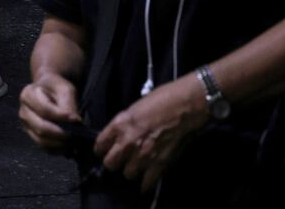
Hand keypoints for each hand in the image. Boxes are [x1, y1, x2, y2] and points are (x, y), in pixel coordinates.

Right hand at [19, 72, 81, 151]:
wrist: (48, 91)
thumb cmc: (56, 88)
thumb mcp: (65, 89)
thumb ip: (68, 104)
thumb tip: (75, 123)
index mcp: (28, 95)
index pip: (44, 110)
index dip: (61, 117)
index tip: (77, 120)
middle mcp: (23, 112)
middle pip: (41, 128)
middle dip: (61, 134)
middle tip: (77, 135)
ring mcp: (26, 126)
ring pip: (41, 140)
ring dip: (60, 144)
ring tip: (74, 141)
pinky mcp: (32, 136)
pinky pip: (43, 148)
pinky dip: (57, 150)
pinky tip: (68, 146)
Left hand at [93, 77, 206, 192]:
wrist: (185, 106)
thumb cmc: (161, 100)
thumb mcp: (135, 108)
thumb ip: (125, 124)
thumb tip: (121, 133)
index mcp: (119, 125)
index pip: (100, 144)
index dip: (101, 149)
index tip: (104, 150)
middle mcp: (127, 142)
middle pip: (110, 164)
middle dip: (114, 162)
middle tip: (119, 159)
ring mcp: (143, 155)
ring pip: (128, 174)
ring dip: (132, 170)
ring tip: (136, 166)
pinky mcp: (159, 164)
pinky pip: (147, 182)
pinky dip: (147, 183)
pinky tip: (146, 182)